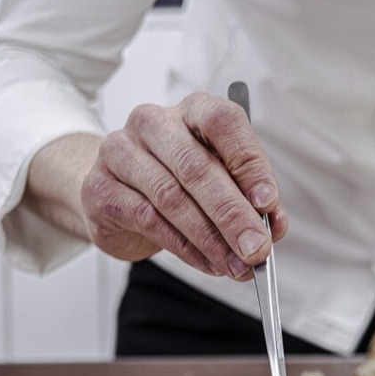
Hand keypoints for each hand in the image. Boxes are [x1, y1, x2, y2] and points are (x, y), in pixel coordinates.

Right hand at [80, 92, 287, 278]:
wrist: (119, 195)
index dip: (249, 164)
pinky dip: (185, 248)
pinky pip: (149, 221)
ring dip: (210, 239)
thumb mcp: (223, 184)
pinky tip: (207, 262)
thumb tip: (273, 225)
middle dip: (232, 215)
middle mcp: (153, 123)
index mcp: (193, 110)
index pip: (224, 123)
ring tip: (236, 265)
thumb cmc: (180, 183)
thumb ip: (251, 200)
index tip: (268, 203)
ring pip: (172, 198)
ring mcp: (120, 152)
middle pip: (196, 167)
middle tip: (256, 248)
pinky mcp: (100, 188)